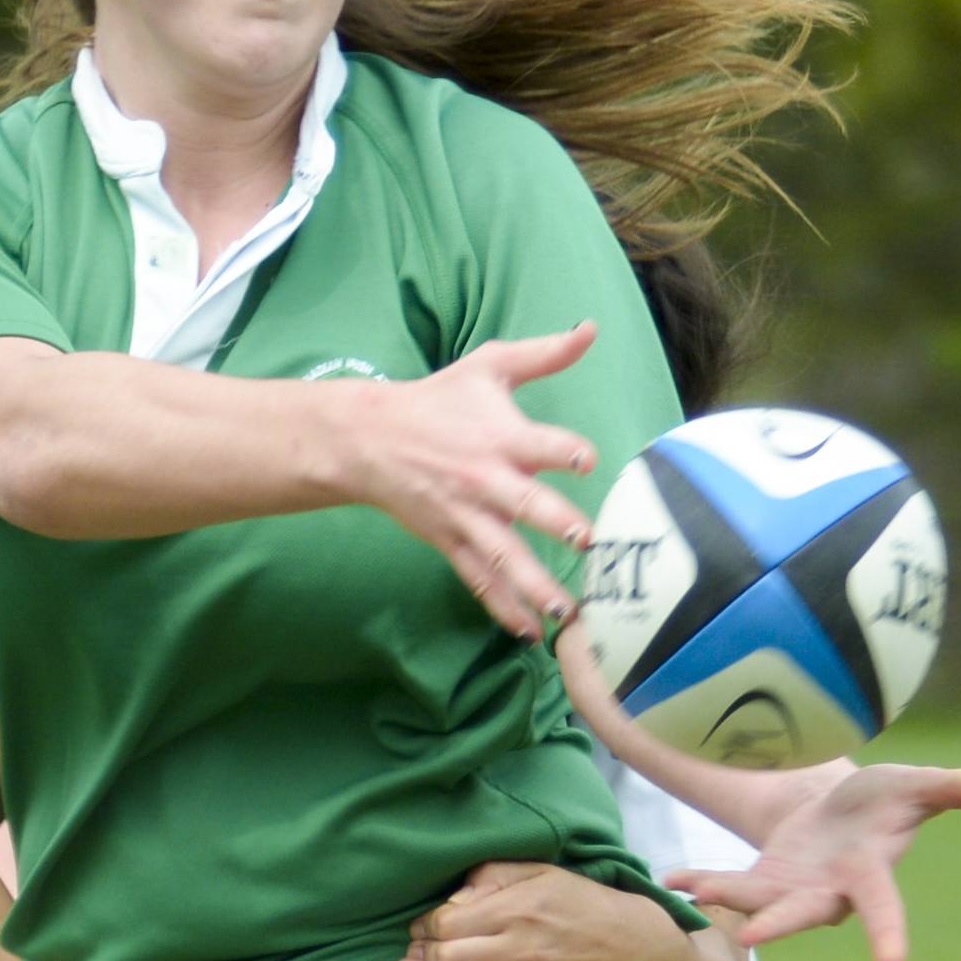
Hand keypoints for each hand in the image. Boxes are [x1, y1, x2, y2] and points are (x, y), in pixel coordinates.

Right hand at [336, 326, 602, 637]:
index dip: (568, 451)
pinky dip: (502, 606)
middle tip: (589, 542)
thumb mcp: (489, 366)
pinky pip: (480, 578)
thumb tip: (591, 328)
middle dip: (557, 523)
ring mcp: (467, 516)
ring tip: (567, 611)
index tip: (588, 462)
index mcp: (501, 436)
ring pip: (505, 555)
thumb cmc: (438, 400)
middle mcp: (486, 480)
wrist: (369, 438)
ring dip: (535, 584)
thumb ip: (545, 353)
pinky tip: (529, 632)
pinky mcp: (450, 541)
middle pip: (526, 505)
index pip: (543, 445)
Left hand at [397, 860, 682, 960]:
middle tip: (411, 956)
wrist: (628, 951)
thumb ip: (493, 876)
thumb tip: (454, 898)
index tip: (421, 928)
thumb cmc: (580, 905)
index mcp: (516, 911)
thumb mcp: (541, 873)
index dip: (425, 927)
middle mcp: (517, 950)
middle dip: (420, 958)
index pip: (448, 923)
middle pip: (447, 960)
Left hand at [664, 761, 960, 960]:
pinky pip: (728, 886)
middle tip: (755, 935)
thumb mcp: (917, 785)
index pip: (883, 906)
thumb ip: (958, 788)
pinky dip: (700, 882)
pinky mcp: (760, 882)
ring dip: (726, 897)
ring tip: (692, 889)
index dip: (888, 932)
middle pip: (804, 912)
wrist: (839, 811)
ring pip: (757, 901)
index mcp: (868, 875)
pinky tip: (671, 881)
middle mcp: (827, 894)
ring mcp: (791, 891)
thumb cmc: (884, 800)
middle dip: (781, 922)